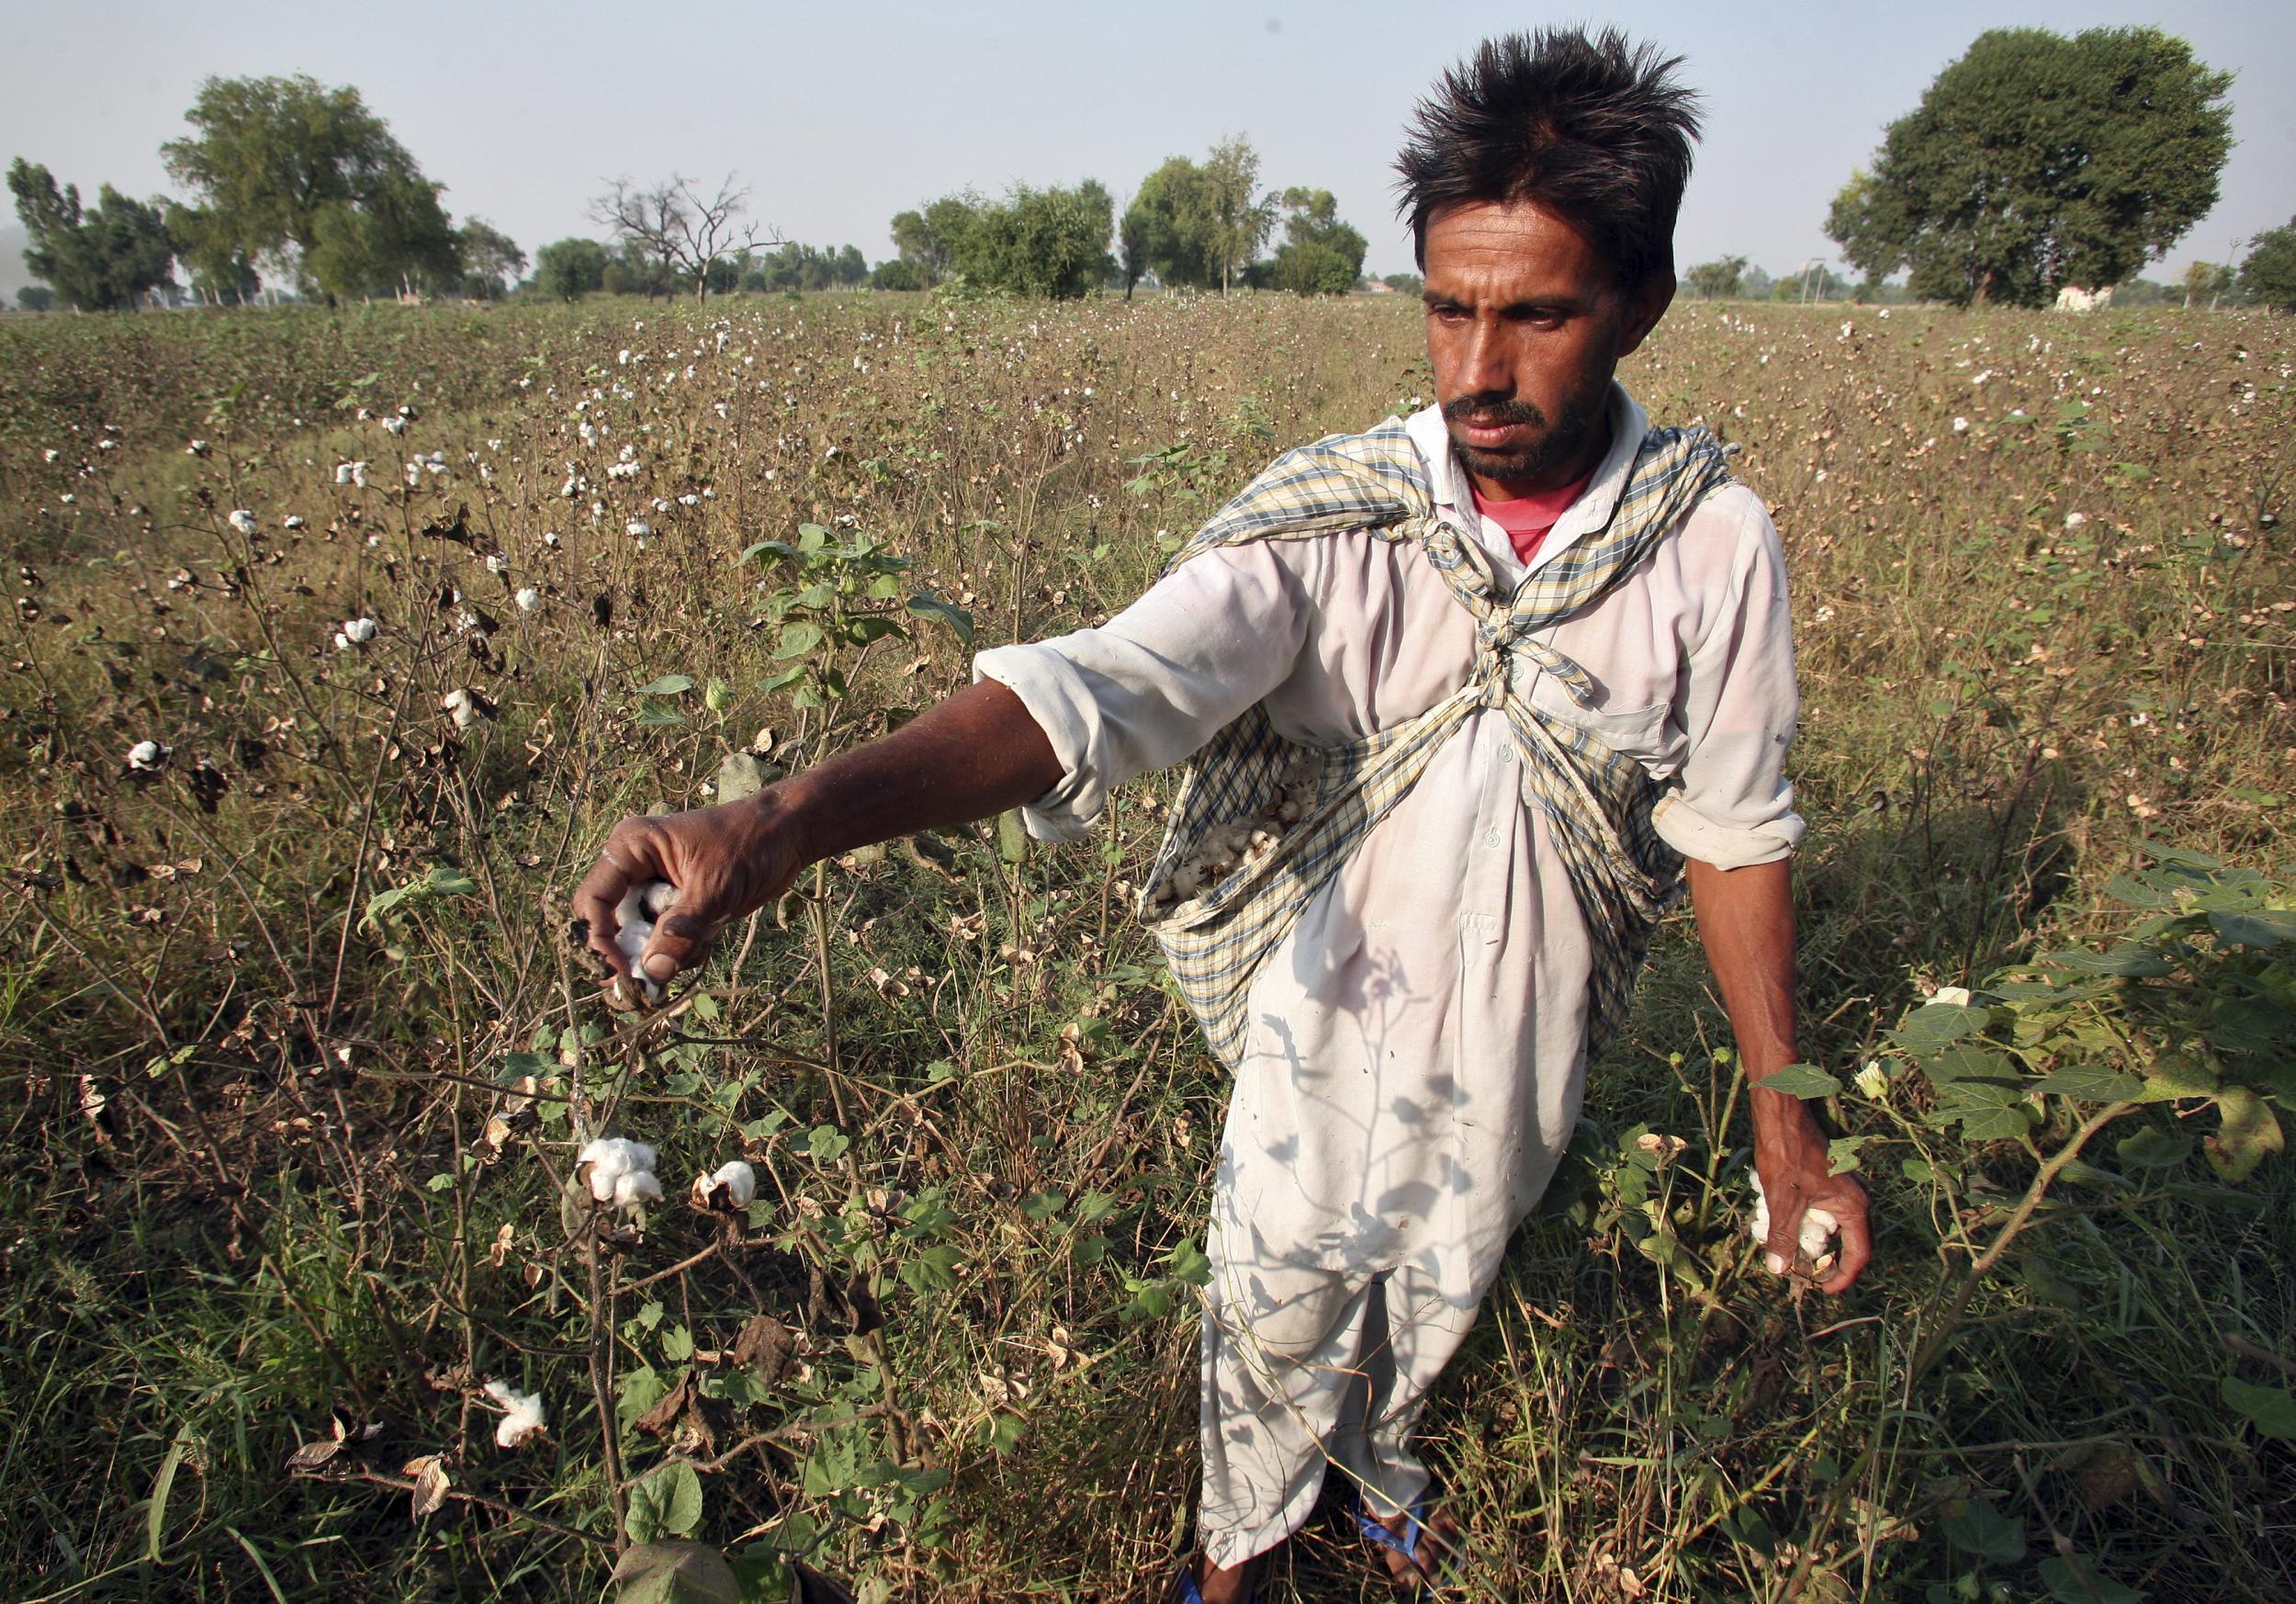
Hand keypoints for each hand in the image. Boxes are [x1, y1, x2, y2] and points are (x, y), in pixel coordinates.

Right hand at [572, 793, 809, 988]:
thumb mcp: (715, 889)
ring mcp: (657, 887)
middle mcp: (637, 867)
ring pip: (641, 937)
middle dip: (636, 951)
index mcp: (633, 846)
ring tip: (702, 939)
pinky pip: (666, 940)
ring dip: (665, 952)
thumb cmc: (750, 844)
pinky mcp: (678, 904)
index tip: (624, 969)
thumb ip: (681, 931)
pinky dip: (684, 949)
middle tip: (658, 973)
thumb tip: (650, 973)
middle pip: (613, 923)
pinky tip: (711, 936)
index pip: (594, 900)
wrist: (789, 833)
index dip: (601, 938)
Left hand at [1753, 1100, 1873, 1293]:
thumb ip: (1783, 1237)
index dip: (1844, 1276)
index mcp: (1853, 1206)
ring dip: (1817, 1241)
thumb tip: (1780, 1269)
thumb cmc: (1787, 1154)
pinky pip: (1826, 1211)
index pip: (1859, 1253)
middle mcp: (1855, 1198)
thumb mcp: (1782, 1201)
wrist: (1783, 1115)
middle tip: (1810, 1275)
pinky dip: (1809, 1223)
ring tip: (1794, 1252)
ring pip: (1836, 1226)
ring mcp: (1844, 1188)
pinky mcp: (1829, 1179)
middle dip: (1831, 1261)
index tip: (1825, 1289)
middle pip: (1852, 1241)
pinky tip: (1786, 1224)